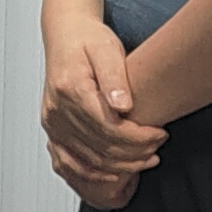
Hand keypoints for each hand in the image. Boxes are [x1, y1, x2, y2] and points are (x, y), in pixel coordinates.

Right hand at [41, 11, 164, 210]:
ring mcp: (52, 123)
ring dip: (120, 168)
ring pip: (88, 160)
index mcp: (71, 89)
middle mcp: (57, 110)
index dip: (138, 138)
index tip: (159, 134)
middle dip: (135, 154)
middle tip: (157, 148)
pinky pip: (68, 163)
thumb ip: (115, 78)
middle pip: (100, 147)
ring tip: (145, 161)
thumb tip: (123, 105)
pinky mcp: (52, 130)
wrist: (65, 35)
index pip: (109, 127)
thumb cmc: (88, 40)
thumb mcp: (107, 49)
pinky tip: (113, 175)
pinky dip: (92, 175)